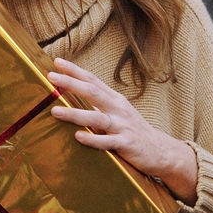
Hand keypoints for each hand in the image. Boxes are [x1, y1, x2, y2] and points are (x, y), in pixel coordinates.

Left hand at [47, 57, 197, 202]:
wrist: (160, 150)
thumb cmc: (132, 131)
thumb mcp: (118, 113)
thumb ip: (98, 106)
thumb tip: (73, 99)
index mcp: (115, 100)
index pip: (93, 80)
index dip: (75, 70)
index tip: (57, 61)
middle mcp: (118, 109)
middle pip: (93, 92)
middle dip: (71, 83)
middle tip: (51, 76)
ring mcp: (122, 126)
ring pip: (97, 118)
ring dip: (75, 114)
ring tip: (55, 111)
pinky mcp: (126, 144)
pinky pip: (107, 142)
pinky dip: (92, 139)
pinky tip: (78, 136)